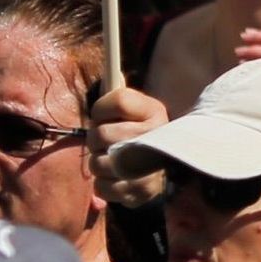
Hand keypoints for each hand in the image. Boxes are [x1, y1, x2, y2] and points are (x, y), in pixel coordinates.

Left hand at [92, 78, 173, 212]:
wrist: (165, 171)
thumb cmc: (140, 134)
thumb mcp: (135, 110)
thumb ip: (119, 96)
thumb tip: (113, 69)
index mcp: (155, 111)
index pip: (116, 99)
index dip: (100, 109)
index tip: (103, 116)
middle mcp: (156, 136)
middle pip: (100, 134)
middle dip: (95, 140)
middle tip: (104, 143)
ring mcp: (149, 167)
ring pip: (97, 163)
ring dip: (97, 163)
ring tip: (109, 161)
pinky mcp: (141, 192)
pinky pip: (102, 187)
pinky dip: (102, 185)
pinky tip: (115, 179)